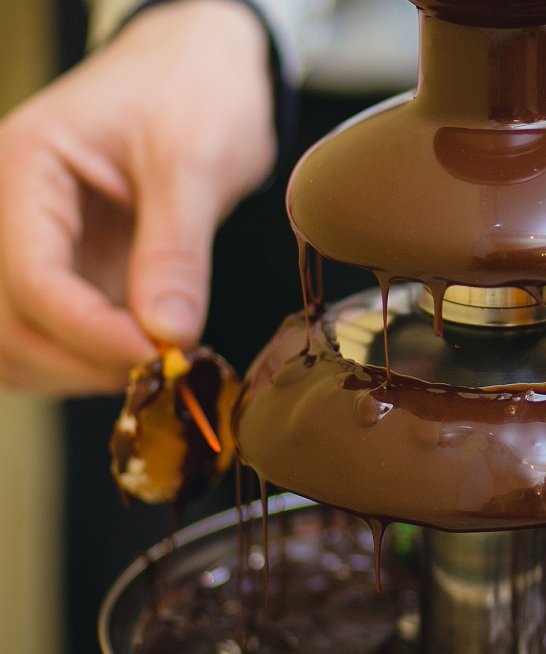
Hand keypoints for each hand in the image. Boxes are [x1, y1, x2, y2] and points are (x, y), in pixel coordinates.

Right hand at [0, 0, 274, 393]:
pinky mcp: (69, 267)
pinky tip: (150, 354)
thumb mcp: (194, 160)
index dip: (91, 333)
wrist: (204, 68)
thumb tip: (166, 336)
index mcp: (23, 168)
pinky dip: (94, 359)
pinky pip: (56, 333)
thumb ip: (176, 250)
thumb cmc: (195, 90)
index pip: (30, 279)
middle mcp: (11, 211)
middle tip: (165, 372)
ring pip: (17, 342)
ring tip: (159, 366)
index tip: (160, 359)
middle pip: (7, 325)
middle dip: (82, 362)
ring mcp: (36, 244)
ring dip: (81, 372)